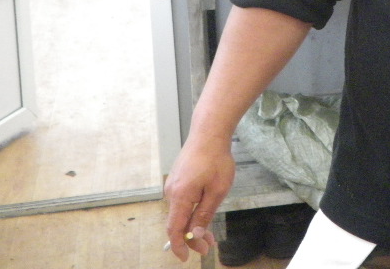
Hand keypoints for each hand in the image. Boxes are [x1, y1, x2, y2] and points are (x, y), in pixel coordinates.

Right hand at [163, 137, 234, 260]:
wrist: (209, 132)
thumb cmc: (216, 159)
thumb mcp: (217, 190)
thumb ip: (205, 214)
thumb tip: (196, 235)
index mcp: (180, 196)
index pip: (174, 229)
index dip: (179, 246)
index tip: (186, 258)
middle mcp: (171, 192)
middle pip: (178, 222)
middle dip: (192, 237)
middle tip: (209, 246)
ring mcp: (173, 185)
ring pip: (181, 212)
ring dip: (193, 224)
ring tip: (211, 233)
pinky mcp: (177, 179)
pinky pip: (182, 201)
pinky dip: (192, 211)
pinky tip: (204, 213)